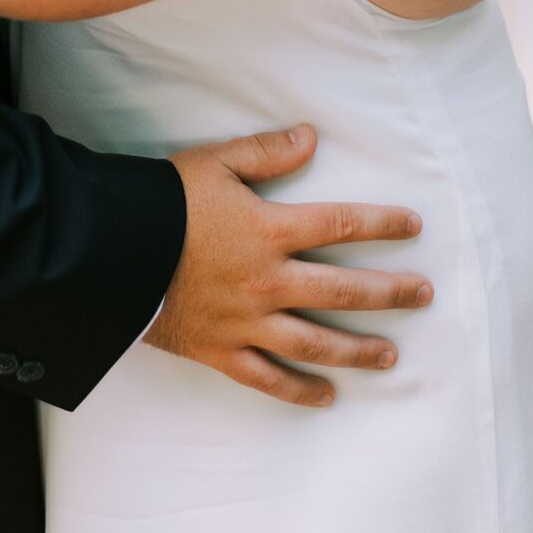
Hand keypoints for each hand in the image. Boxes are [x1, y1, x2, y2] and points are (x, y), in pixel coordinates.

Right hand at [150, 125, 431, 407]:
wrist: (109, 251)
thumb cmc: (162, 202)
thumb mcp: (213, 162)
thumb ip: (265, 152)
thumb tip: (311, 136)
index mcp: (269, 230)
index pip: (341, 224)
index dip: (382, 224)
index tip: (414, 226)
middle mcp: (267, 281)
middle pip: (343, 290)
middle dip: (390, 293)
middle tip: (423, 295)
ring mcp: (246, 321)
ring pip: (315, 343)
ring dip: (358, 350)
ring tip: (390, 355)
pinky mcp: (220, 350)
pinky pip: (267, 379)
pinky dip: (298, 390)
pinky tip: (325, 396)